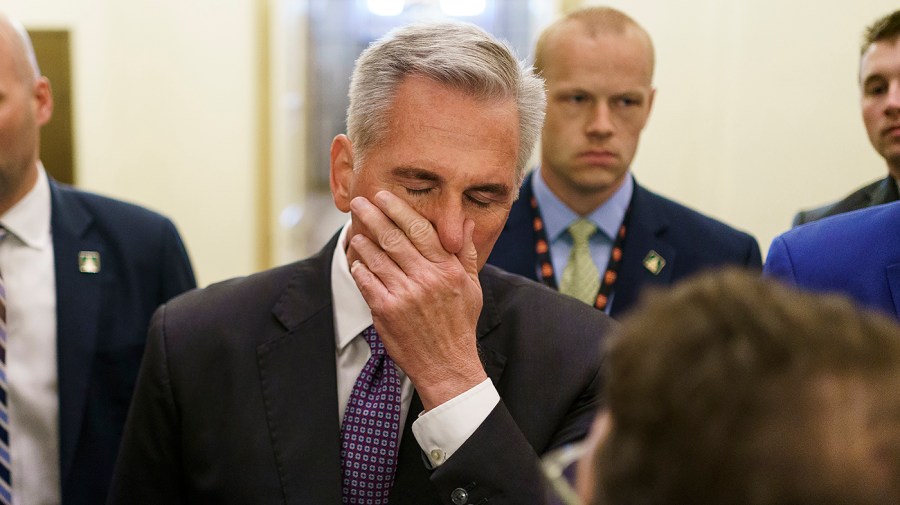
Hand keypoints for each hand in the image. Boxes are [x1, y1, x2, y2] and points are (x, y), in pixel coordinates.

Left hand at [347, 191, 486, 409]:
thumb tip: (464, 221)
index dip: (399, 210)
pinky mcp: (386, 312)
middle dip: (373, 216)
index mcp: (447, 270)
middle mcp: (426, 279)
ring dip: (363, 240)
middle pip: (394, 238)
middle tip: (358, 202)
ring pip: (377, 258)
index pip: (420, 230)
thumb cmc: (460, 325)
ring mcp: (404, 295)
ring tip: (355, 229)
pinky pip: (367, 282)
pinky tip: (356, 260)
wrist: (447, 366)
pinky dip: (360, 268)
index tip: (384, 196)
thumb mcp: (471, 287)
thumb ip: (465, 252)